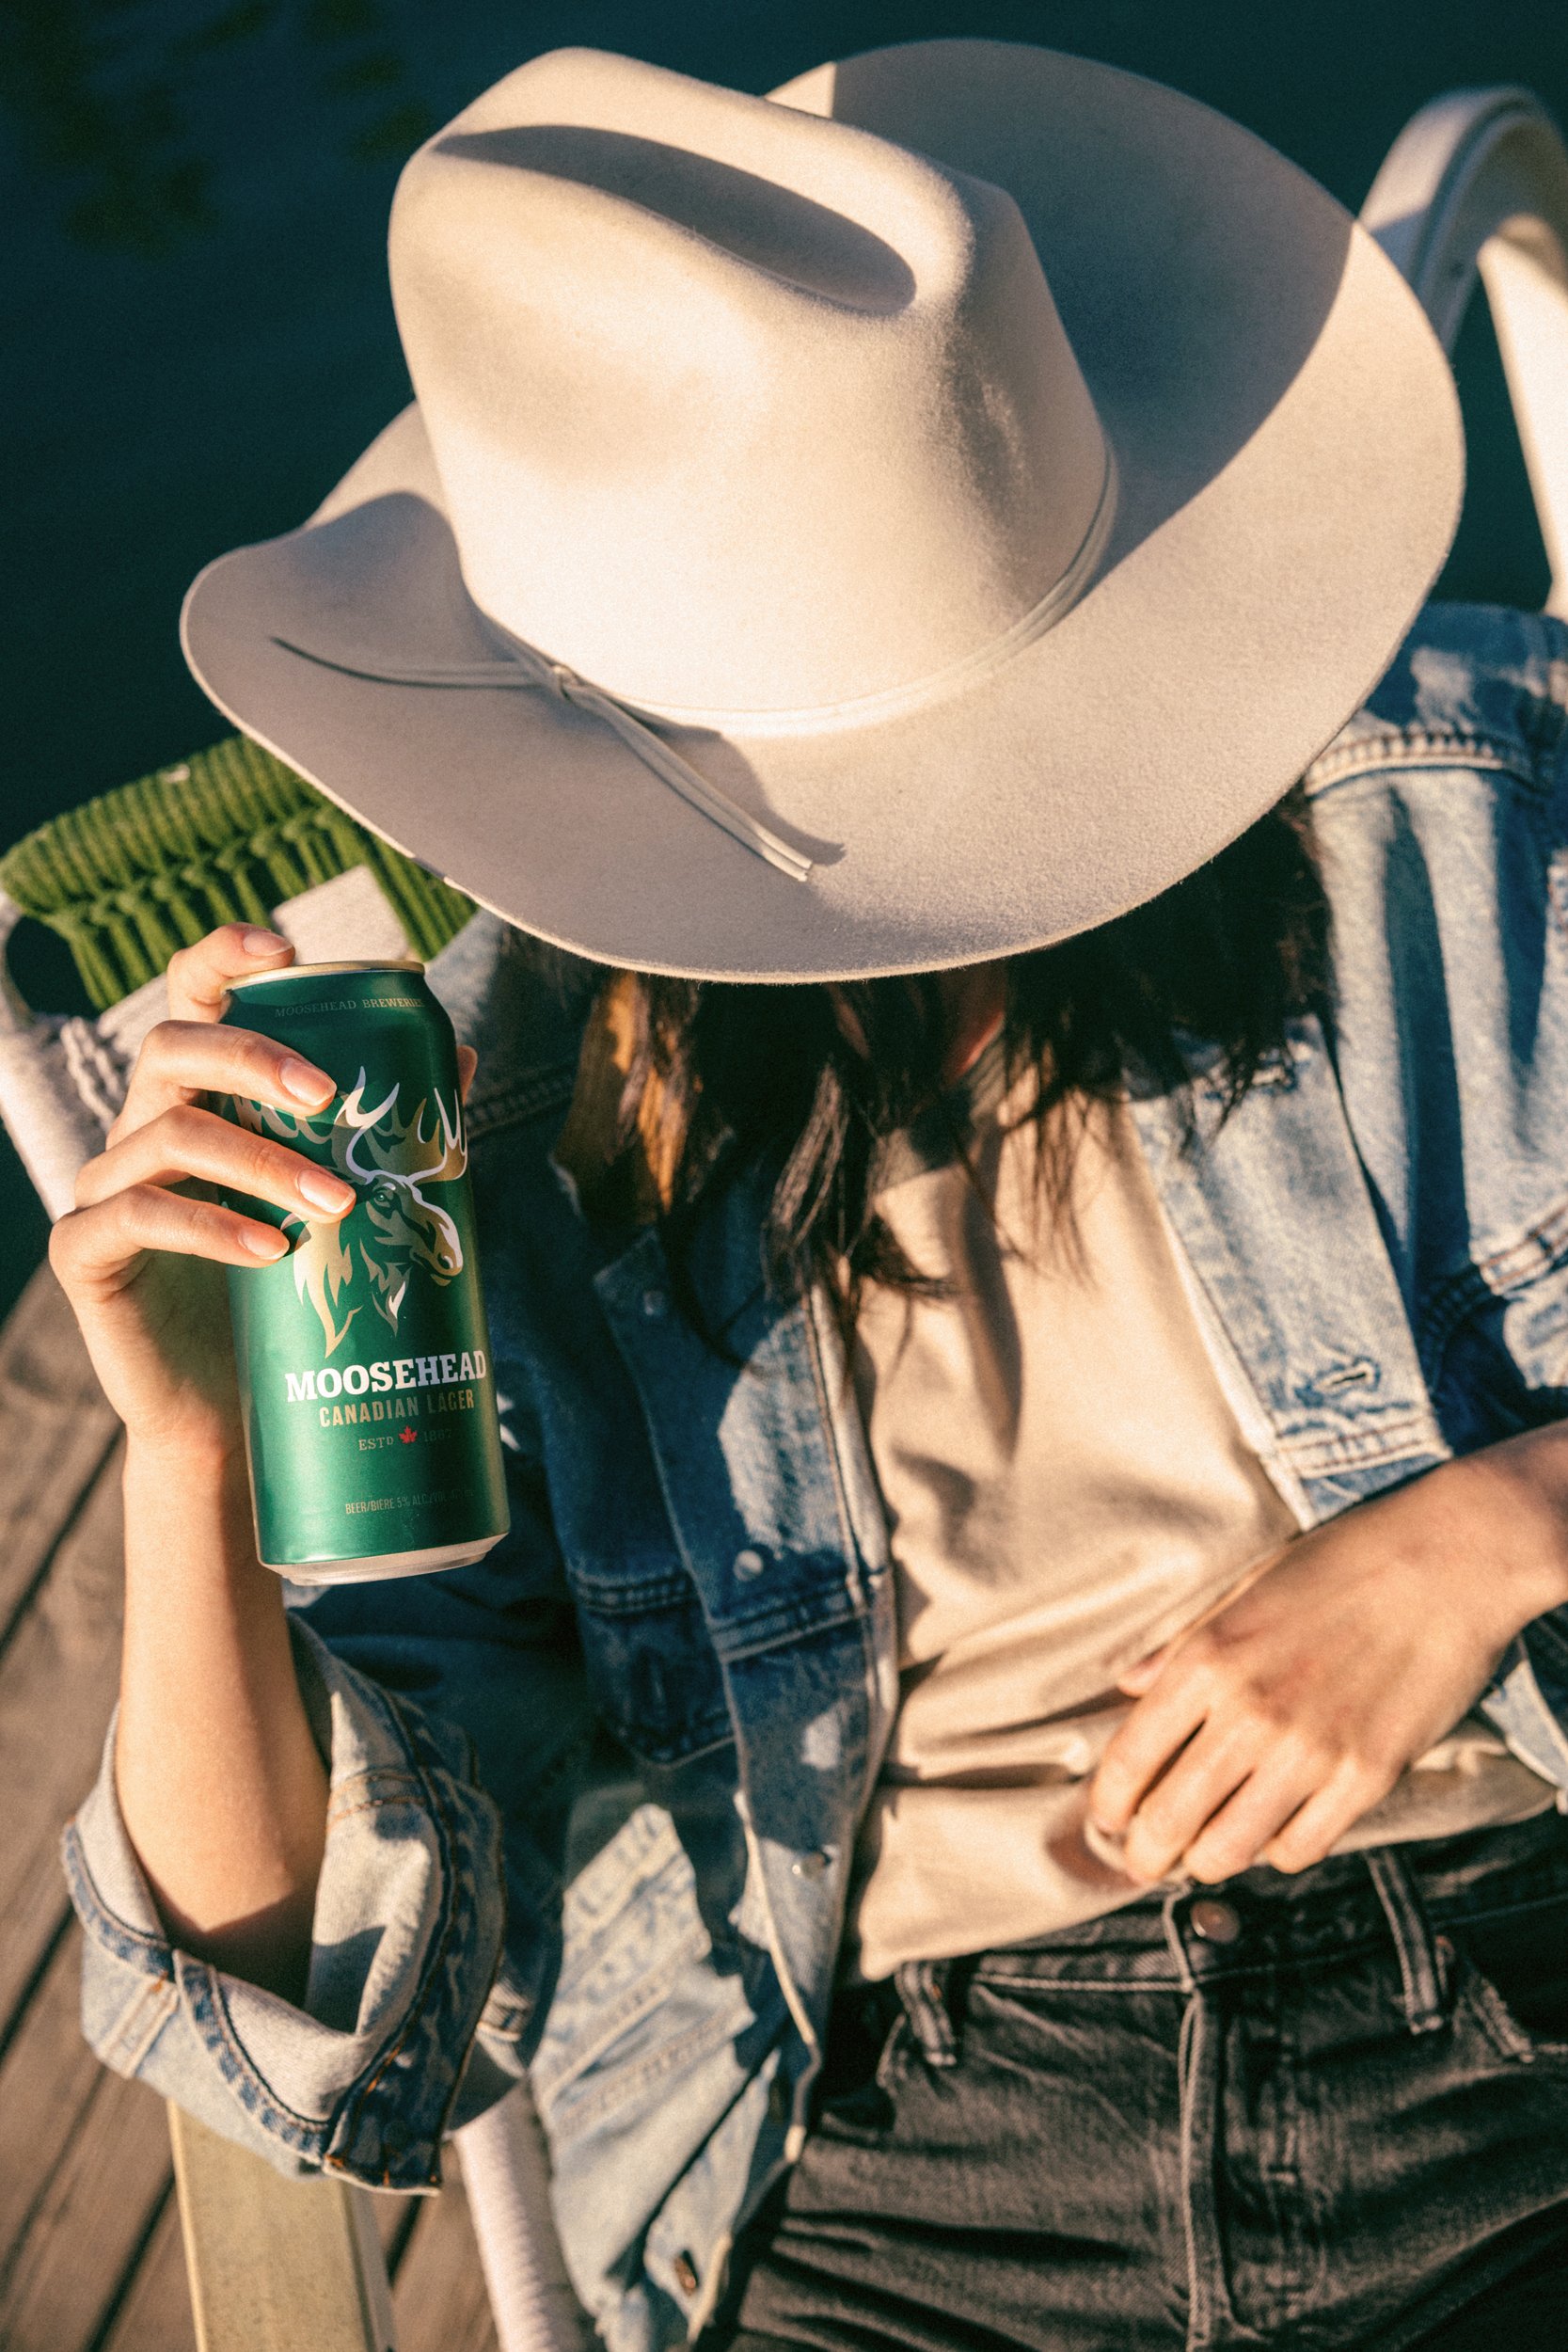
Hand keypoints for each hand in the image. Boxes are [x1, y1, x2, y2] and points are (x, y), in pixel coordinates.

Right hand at [48, 925, 349, 1457]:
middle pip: (173, 1047)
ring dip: (262, 1161)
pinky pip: (135, 1217)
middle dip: (256, 1059)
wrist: (235, 1416)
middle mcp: (142, 1126)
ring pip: (169, 1135)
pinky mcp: (84, 1253)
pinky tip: (272, 1251)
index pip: (192, 999)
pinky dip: (211, 1228)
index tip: (285, 944)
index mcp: (198, 1097)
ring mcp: (105, 1186)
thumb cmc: (291, 1297)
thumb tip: (459, 1058)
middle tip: (331, 1097)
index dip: (224, 956)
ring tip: (335, 1202)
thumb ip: (385, 1130)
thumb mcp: (342, 1204)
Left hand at [1089, 1431, 1567, 1884]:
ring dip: (1206, 1862)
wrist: (1445, 1561)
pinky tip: (1272, 1833)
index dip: (1107, 1806)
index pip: (1128, 1760)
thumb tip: (1127, 1686)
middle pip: (1168, 1819)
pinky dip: (1276, 1852)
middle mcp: (1249, 1713)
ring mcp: (1310, 1750)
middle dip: (1144, 1852)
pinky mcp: (1367, 1776)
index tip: (1106, 1821)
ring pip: (1229, 1850)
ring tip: (1203, 1855)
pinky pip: (1301, 1848)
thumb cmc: (1341, 1563)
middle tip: (1144, 1858)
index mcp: (1207, 1659)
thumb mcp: (1243, 1587)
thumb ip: (1180, 1645)